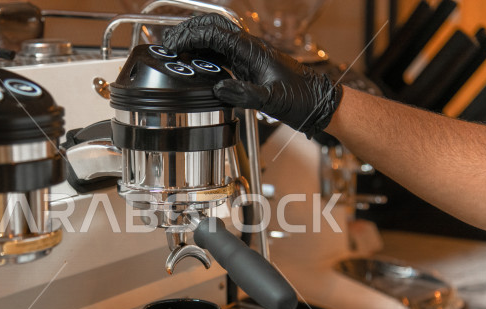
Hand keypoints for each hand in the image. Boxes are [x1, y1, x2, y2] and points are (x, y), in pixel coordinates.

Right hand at [163, 14, 342, 137]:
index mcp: (253, 51)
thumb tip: (219, 89)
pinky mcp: (249, 66)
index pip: (215, 34)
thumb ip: (246, 95)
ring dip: (194, 41)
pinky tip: (195, 64)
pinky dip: (204, 55)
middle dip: (188, 31)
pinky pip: (222, 54)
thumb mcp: (273, 100)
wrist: (318, 102)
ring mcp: (248, 56)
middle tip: (167, 43)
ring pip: (216, 39)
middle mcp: (249, 49)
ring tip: (175, 51)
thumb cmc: (301, 99)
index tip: (172, 46)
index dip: (190, 37)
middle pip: (213, 28)